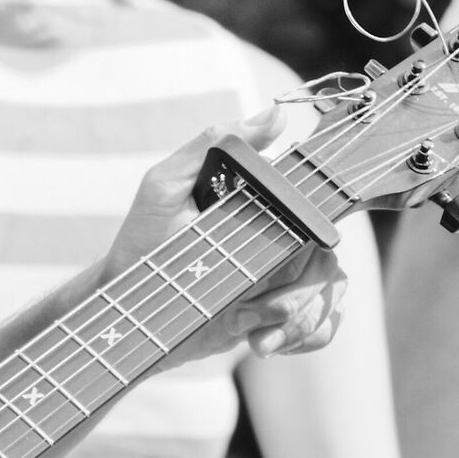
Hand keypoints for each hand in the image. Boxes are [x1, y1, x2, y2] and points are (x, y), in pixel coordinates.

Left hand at [99, 108, 346, 364]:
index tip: (296, 252)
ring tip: (255, 336)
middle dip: (300, 295)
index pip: (318, 208)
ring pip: (331, 295)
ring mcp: (282, 279)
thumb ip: (213, 145)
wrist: (127, 310)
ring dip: (299, 321)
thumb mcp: (165, 185)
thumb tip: (275, 113)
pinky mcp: (277, 316)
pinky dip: (304, 339)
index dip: (319, 231)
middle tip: (256, 311)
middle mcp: (281, 238)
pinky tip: (265, 344)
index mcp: (265, 205)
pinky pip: (323, 327)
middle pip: (329, 260)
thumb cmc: (142, 240)